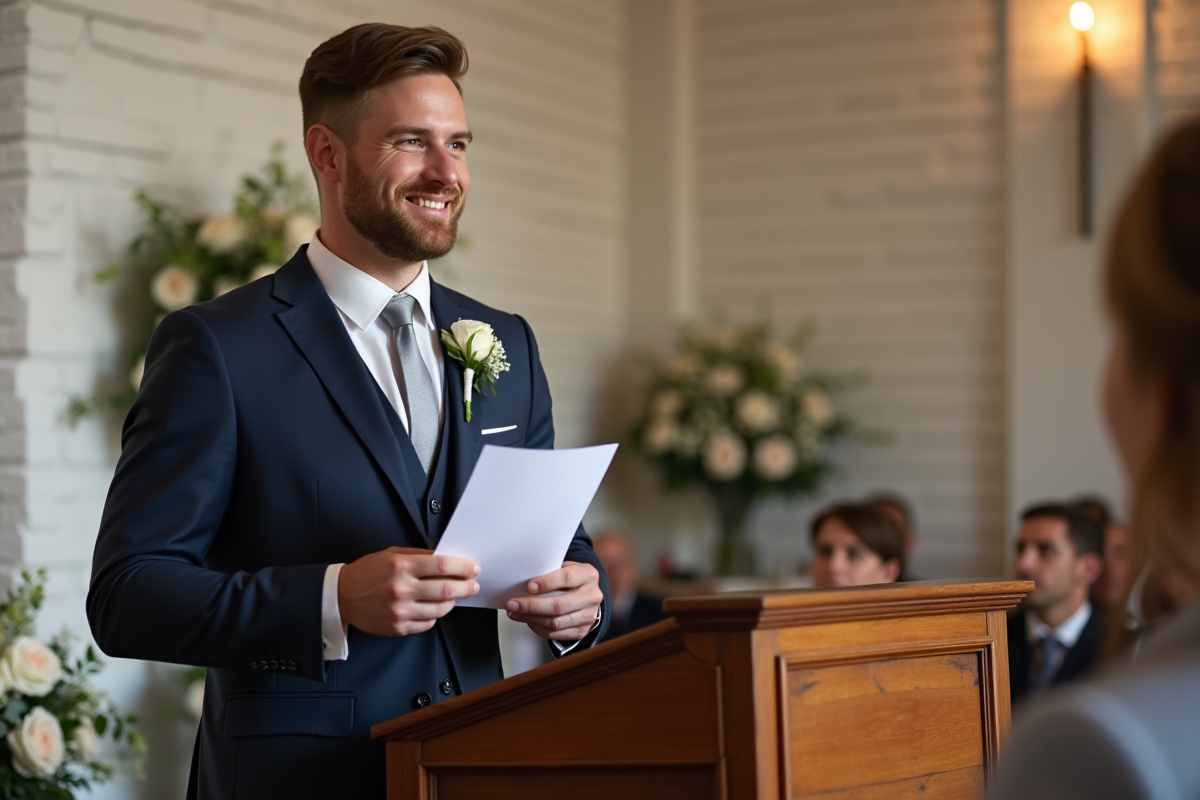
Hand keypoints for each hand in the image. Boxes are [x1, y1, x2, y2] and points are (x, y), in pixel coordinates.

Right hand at [338, 547, 479, 636]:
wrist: (342, 596)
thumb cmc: (368, 572)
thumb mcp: (392, 554)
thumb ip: (419, 555)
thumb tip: (447, 559)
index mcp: (401, 565)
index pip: (442, 565)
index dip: (463, 567)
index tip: (473, 568)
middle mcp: (401, 588)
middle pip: (446, 589)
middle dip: (466, 586)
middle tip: (473, 585)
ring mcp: (400, 611)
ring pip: (441, 609)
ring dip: (453, 602)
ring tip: (454, 596)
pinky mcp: (398, 627)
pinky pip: (428, 623)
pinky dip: (435, 615)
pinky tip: (435, 607)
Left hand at [505, 561, 602, 640]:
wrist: (587, 595)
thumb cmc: (570, 579)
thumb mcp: (565, 567)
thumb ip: (549, 571)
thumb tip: (522, 578)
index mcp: (588, 575)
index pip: (566, 578)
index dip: (546, 583)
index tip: (528, 586)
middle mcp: (592, 596)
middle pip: (559, 605)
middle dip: (532, 605)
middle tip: (513, 603)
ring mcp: (588, 616)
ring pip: (555, 622)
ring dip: (530, 618)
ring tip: (514, 612)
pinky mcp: (581, 631)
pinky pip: (555, 634)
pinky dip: (537, 628)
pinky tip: (527, 620)